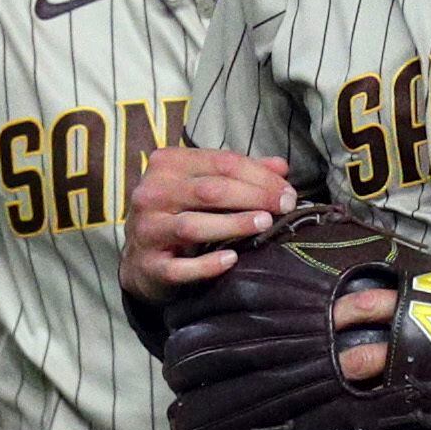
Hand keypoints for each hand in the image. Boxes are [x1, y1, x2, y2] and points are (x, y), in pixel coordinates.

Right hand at [121, 147, 293, 300]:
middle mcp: (152, 194)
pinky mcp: (149, 265)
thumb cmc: (181, 213)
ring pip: (193, 225)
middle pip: (209, 190)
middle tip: (285, 207)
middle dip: (253, 196)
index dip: (259, 176)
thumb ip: (241, 174)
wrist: (143, 258)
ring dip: (233, 225)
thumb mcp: (205, 185)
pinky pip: (180, 267)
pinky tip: (232, 259)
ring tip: (264, 224)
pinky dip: (207, 264)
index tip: (287, 192)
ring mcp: (147, 231)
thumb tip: (281, 167)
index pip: (221, 162)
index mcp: (167, 165)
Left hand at [333, 286, 430, 429]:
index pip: (378, 297)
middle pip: (368, 331)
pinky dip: (382, 400)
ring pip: (375, 367)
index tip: (332, 315)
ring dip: (352, 372)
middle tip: (326, 348)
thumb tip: (416, 301)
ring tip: (341, 377)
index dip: (347, 307)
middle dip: (339, 340)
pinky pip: (401, 397)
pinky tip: (369, 404)